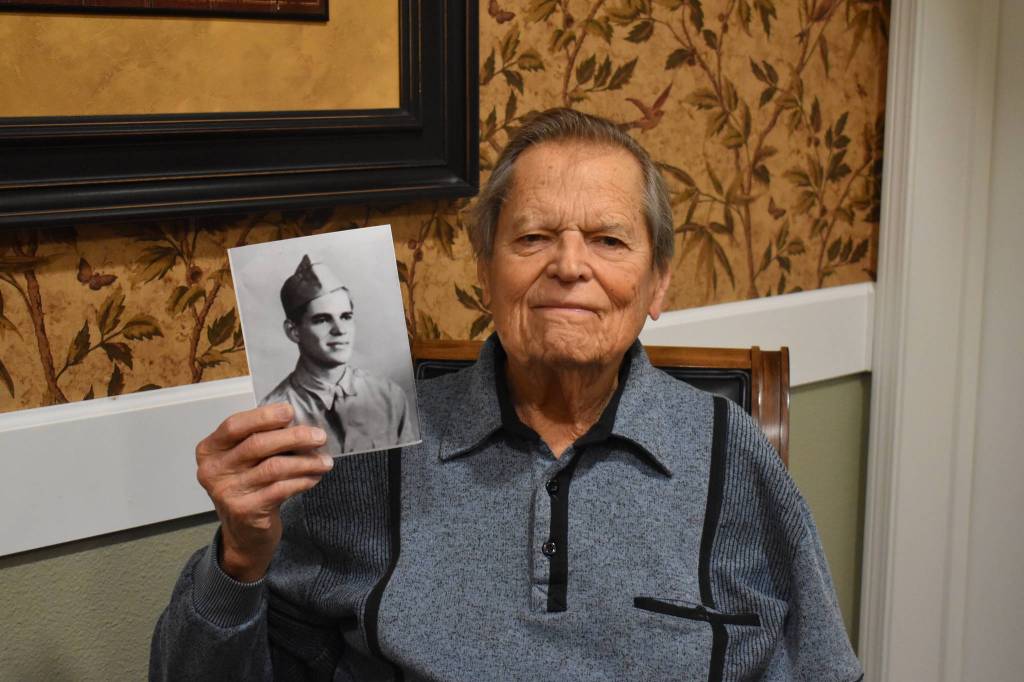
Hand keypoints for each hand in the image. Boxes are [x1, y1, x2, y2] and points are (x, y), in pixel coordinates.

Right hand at [196, 403, 332, 581]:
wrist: (243, 535)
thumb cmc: (248, 488)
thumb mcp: (245, 461)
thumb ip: (260, 439)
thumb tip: (296, 420)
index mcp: (210, 450)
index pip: (235, 425)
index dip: (263, 416)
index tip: (290, 412)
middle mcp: (212, 470)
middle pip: (257, 444)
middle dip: (294, 437)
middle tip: (319, 436)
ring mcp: (227, 492)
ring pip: (274, 467)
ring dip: (305, 461)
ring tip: (325, 461)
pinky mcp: (245, 510)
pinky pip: (281, 489)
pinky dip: (302, 480)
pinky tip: (314, 477)